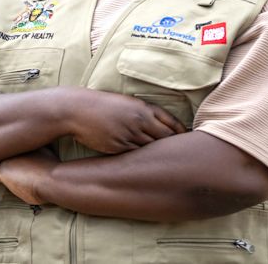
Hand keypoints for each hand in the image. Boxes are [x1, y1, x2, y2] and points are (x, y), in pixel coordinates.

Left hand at [0, 147, 58, 204]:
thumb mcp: (49, 161)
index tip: (5, 174)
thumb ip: (41, 159)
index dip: (8, 163)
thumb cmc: (55, 175)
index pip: (12, 152)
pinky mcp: (2, 169)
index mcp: (27, 145)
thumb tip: (40, 169)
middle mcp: (16, 147)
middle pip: (1, 158)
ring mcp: (8, 157)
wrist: (54, 179)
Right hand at [65, 88, 186, 153]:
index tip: (188, 138)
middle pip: (166, 137)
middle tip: (184, 154)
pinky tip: (147, 164)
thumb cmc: (103, 105)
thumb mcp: (126, 103)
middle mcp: (139, 120)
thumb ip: (143, 112)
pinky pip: (136, 155)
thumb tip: (159, 124)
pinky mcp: (119, 147)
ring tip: (169, 162)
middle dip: (174, 145)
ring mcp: (130, 134)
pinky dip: (142, 159)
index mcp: (143, 107)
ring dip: (159, 154)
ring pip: (152, 148)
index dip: (181, 131)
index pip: (171, 121)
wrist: (78, 110)